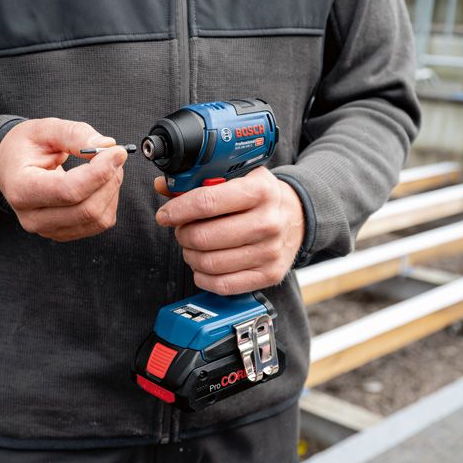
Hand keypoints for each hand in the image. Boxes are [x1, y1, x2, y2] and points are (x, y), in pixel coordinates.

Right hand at [0, 118, 127, 241]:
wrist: (11, 168)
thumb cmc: (26, 147)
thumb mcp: (45, 129)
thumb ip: (75, 134)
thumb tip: (107, 145)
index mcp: (21, 188)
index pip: (68, 190)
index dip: (99, 172)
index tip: (116, 152)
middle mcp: (32, 217)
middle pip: (87, 209)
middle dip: (109, 179)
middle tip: (113, 155)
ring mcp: (48, 229)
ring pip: (98, 219)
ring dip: (111, 189)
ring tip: (105, 166)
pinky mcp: (64, 233)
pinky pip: (99, 223)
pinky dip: (108, 200)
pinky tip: (100, 183)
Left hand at [154, 167, 304, 294]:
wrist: (298, 216)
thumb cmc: (261, 197)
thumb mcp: (237, 177)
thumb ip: (199, 181)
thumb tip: (163, 186)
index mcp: (259, 190)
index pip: (206, 202)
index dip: (178, 210)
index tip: (165, 215)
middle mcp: (267, 221)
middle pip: (203, 236)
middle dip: (182, 234)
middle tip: (182, 230)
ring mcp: (270, 251)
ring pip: (209, 262)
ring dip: (190, 255)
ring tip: (193, 246)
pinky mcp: (269, 274)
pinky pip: (222, 285)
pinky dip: (203, 277)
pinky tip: (203, 265)